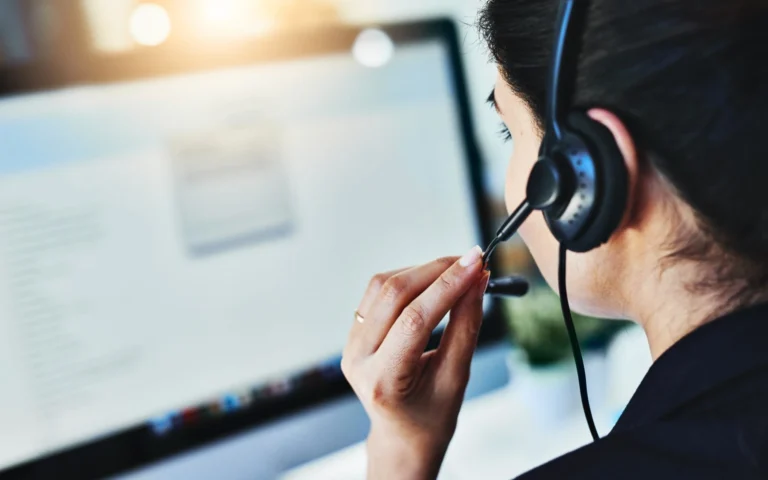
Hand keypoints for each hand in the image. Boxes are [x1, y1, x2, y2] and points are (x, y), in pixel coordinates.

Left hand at [341, 247, 488, 479]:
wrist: (403, 434)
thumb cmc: (432, 415)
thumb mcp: (457, 377)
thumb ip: (466, 326)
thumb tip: (477, 280)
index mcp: (382, 380)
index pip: (414, 320)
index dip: (448, 286)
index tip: (477, 263)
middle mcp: (357, 359)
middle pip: (394, 295)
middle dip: (437, 271)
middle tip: (473, 260)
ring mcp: (350, 344)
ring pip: (383, 286)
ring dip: (422, 270)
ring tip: (456, 270)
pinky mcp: (354, 332)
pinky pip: (377, 292)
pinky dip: (408, 279)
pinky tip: (433, 281)